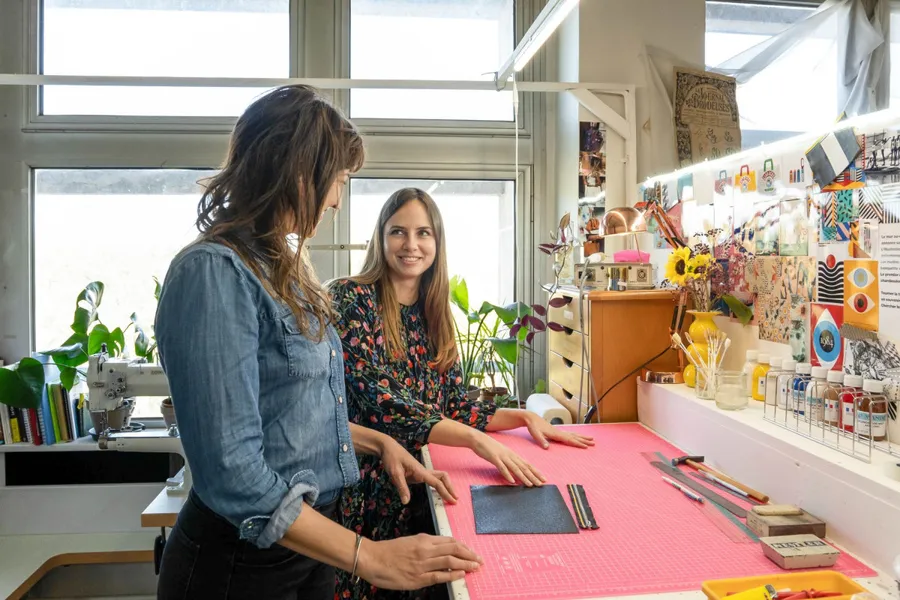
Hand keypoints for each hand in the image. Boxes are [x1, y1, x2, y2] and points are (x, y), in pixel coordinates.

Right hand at [357, 534, 481, 589]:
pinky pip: (439, 576)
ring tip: (475, 567)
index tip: (471, 551)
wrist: (372, 559)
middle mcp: (425, 550)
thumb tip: (440, 547)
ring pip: (449, 561)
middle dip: (469, 555)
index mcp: (423, 540)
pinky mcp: (417, 578)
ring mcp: (422, 564)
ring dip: (465, 564)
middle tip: (479, 560)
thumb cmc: (389, 550)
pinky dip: (452, 575)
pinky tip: (461, 575)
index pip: (449, 541)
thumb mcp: (410, 541)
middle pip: (453, 550)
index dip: (463, 546)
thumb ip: (425, 544)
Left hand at [379, 436, 457, 504]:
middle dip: (450, 488)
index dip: (445, 492)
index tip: (452, 500)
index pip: (436, 482)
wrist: (388, 447)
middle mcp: (423, 471)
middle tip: (454, 499)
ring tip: (449, 496)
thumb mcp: (394, 473)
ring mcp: (421, 472)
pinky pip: (431, 479)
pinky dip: (438, 485)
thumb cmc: (391, 458)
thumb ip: (402, 487)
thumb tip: (406, 502)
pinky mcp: (417, 473)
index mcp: (420, 471)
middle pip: (443, 477)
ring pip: (438, 477)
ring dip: (446, 486)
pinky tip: (438, 491)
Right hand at [471, 432, 544, 486]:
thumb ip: (509, 462)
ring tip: (530, 485)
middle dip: (533, 476)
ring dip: (523, 477)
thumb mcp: (502, 454)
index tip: (543, 478)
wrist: (478, 439)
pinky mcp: (494, 458)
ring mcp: (502, 457)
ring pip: (515, 468)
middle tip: (541, 484)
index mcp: (513, 454)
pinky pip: (502, 468)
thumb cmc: (489, 447)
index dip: (535, 472)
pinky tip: (512, 481)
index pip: (527, 464)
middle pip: (524, 467)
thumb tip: (515, 472)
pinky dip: (507, 475)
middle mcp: (510, 455)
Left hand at [523, 413, 594, 448]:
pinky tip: (578, 436)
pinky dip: (575, 435)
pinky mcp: (557, 431)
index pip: (569, 440)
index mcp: (556, 434)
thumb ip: (541, 440)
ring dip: (582, 437)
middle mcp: (559, 432)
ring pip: (573, 434)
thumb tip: (547, 447)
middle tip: (593, 443)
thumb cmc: (533, 426)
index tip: (586, 447)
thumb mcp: (535, 434)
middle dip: (584, 440)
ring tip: (591, 439)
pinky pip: (569, 434)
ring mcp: (559, 431)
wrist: (531, 418)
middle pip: (574, 437)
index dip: (578, 443)